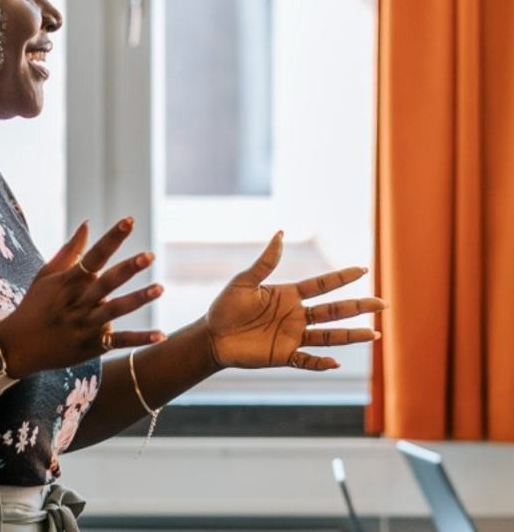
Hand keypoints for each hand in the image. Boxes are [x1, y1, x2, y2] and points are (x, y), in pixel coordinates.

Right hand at [0, 218, 164, 377]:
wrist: (17, 347)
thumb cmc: (34, 305)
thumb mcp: (46, 275)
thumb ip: (70, 250)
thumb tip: (88, 224)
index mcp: (69, 281)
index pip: (94, 255)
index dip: (112, 238)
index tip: (129, 220)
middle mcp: (78, 301)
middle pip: (106, 282)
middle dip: (127, 269)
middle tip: (149, 255)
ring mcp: (85, 325)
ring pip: (115, 311)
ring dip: (137, 300)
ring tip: (160, 288)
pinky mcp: (91, 346)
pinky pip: (118, 342)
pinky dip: (139, 340)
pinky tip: (161, 335)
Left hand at [204, 231, 384, 370]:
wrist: (212, 335)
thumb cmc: (225, 306)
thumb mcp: (244, 281)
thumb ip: (265, 261)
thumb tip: (280, 233)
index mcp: (288, 295)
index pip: (321, 285)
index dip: (341, 277)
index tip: (363, 269)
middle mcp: (296, 315)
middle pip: (333, 311)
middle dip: (358, 307)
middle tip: (383, 304)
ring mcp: (292, 336)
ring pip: (328, 336)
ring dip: (351, 336)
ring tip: (375, 334)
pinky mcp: (283, 355)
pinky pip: (307, 360)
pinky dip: (321, 363)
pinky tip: (336, 362)